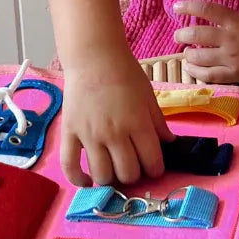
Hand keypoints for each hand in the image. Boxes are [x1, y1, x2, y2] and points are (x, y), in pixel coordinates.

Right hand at [59, 57, 174, 187]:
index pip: (151, 162)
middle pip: (127, 173)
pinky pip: (70, 165)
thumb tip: (169, 143)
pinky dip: (78, 179)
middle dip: (134, 175)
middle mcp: (114, 133)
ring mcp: (90, 135)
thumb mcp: (149, 96)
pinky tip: (87, 181)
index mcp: (138, 123)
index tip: (154, 168)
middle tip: (133, 166)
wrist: (93, 57)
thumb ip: (158, 123)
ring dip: (110, 179)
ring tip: (113, 171)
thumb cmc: (125, 73)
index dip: (156, 170)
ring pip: (102, 175)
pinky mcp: (70, 133)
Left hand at [172, 0, 238, 82]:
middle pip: (197, 35)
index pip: (206, 10)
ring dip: (189, 55)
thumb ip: (236, 20)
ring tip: (187, 54)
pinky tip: (192, 71)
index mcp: (236, 21)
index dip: (188, 7)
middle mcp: (230, 40)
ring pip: (200, 58)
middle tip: (178, 35)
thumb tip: (219, 22)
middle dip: (183, 34)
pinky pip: (211, 76)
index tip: (177, 7)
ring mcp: (231, 59)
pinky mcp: (236, 75)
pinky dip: (198, 73)